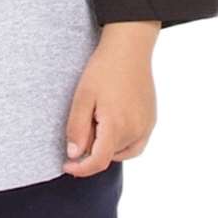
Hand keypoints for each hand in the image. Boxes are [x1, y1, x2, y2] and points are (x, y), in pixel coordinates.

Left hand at [63, 26, 157, 175]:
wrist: (129, 48)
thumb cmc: (104, 69)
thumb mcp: (83, 96)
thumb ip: (77, 128)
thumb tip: (75, 154)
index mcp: (117, 127)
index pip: (98, 162)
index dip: (80, 169)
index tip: (66, 165)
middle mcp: (135, 131)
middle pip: (108, 154)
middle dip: (92, 147)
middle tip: (84, 120)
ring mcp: (146, 126)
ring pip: (122, 151)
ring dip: (107, 146)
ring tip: (98, 118)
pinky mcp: (151, 120)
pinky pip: (136, 144)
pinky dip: (122, 143)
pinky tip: (113, 126)